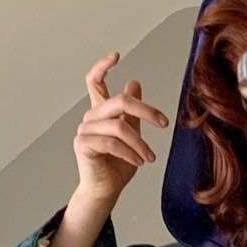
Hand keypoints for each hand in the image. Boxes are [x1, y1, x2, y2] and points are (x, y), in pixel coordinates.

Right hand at [72, 51, 168, 203]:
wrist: (105, 191)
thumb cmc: (117, 166)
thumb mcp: (132, 135)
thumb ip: (132, 112)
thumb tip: (135, 82)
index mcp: (100, 112)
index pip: (95, 82)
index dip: (103, 66)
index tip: (117, 55)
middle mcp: (90, 118)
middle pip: (118, 101)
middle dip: (145, 110)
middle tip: (163, 122)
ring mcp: (84, 130)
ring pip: (118, 126)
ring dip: (139, 143)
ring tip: (149, 157)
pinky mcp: (83, 145)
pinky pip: (111, 143)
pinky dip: (129, 152)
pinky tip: (139, 162)